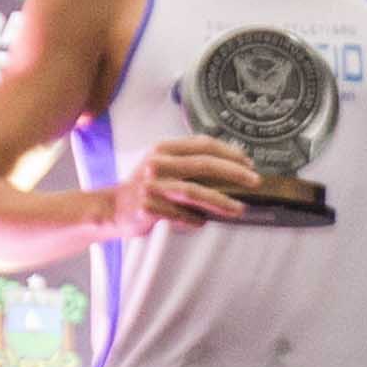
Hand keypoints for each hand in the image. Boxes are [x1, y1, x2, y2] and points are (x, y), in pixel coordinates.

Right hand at [103, 134, 261, 234]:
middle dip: (233, 173)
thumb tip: (231, 166)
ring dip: (220, 201)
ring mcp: (152, 186)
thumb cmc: (145, 186)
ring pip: (194, 191)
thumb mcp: (163, 164)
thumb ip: (189, 161)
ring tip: (239, 209)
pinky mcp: (148, 208)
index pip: (203, 144)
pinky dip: (195, 220)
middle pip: (203, 164)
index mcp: (164, 148)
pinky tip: (202, 222)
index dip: (229, 152)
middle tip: (254, 181)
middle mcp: (157, 164)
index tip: (248, 163)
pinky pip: (180, 215)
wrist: (113, 208)